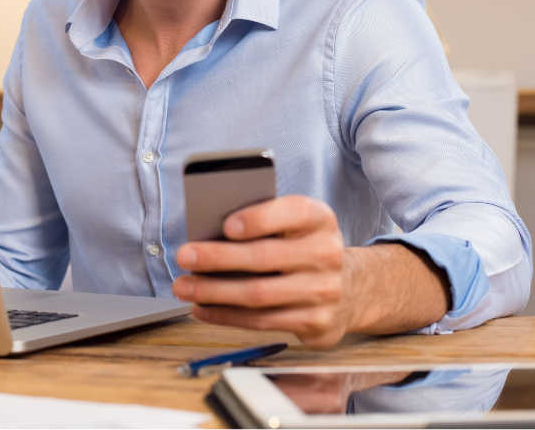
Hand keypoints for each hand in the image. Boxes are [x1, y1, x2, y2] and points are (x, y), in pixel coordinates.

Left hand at [173, 195, 354, 346]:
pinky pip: (261, 321)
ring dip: (214, 292)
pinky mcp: (315, 322)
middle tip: (184, 256)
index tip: (226, 226)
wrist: (351, 289)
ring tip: (184, 286)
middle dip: (218, 258)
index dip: (259, 219)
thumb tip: (208, 233)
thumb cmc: (303, 248)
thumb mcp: (293, 225)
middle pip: (265, 257)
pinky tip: (202, 308)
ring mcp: (324, 291)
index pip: (292, 212)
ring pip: (259, 294)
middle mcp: (327, 253)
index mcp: (320, 219)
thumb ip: (262, 222)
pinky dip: (225, 315)